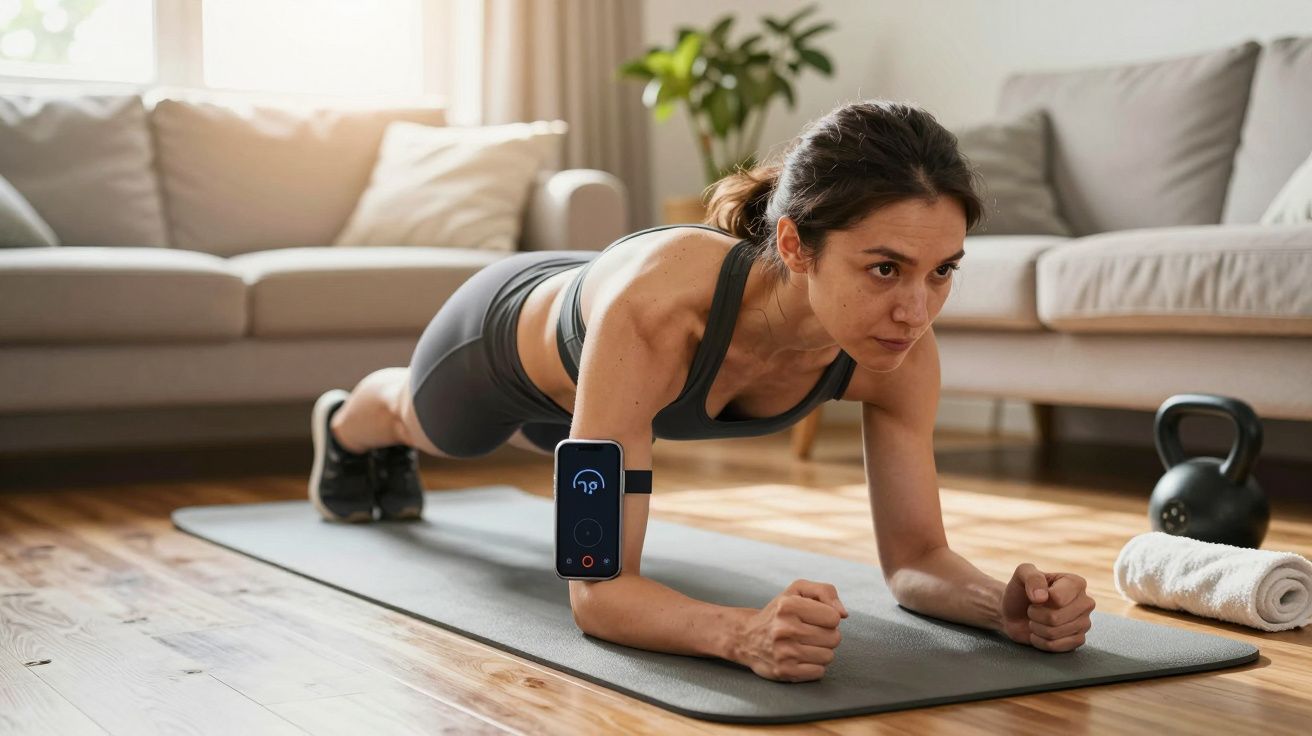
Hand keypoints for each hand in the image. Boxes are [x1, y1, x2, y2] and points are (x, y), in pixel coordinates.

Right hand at [733, 579, 847, 681]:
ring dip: (821, 651)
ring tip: (805, 644)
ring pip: (828, 656)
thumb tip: (843, 614)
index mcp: (788, 605)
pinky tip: (800, 658)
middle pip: (834, 638)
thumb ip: (825, 591)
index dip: (828, 617)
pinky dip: (814, 666)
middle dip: (827, 635)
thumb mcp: (797, 590)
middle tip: (810, 632)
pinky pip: (819, 672)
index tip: (814, 618)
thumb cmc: (779, 612)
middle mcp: (784, 628)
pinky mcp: (785, 671)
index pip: (834, 617)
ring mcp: (784, 652)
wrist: (746, 636)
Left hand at [999, 563, 1094, 651]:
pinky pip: (1057, 646)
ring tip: (1036, 620)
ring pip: (1055, 633)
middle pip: (1055, 618)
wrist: (1015, 613)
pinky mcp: (1078, 639)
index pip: (1058, 598)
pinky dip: (1041, 641)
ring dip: (1036, 628)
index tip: (1034, 596)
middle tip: (1032, 609)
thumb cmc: (1020, 592)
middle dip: (1035, 615)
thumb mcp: (1022, 573)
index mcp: (1075, 583)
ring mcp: (1084, 622)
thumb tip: (1042, 597)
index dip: (1038, 600)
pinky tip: (1039, 633)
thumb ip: (1031, 577)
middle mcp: (1085, 602)